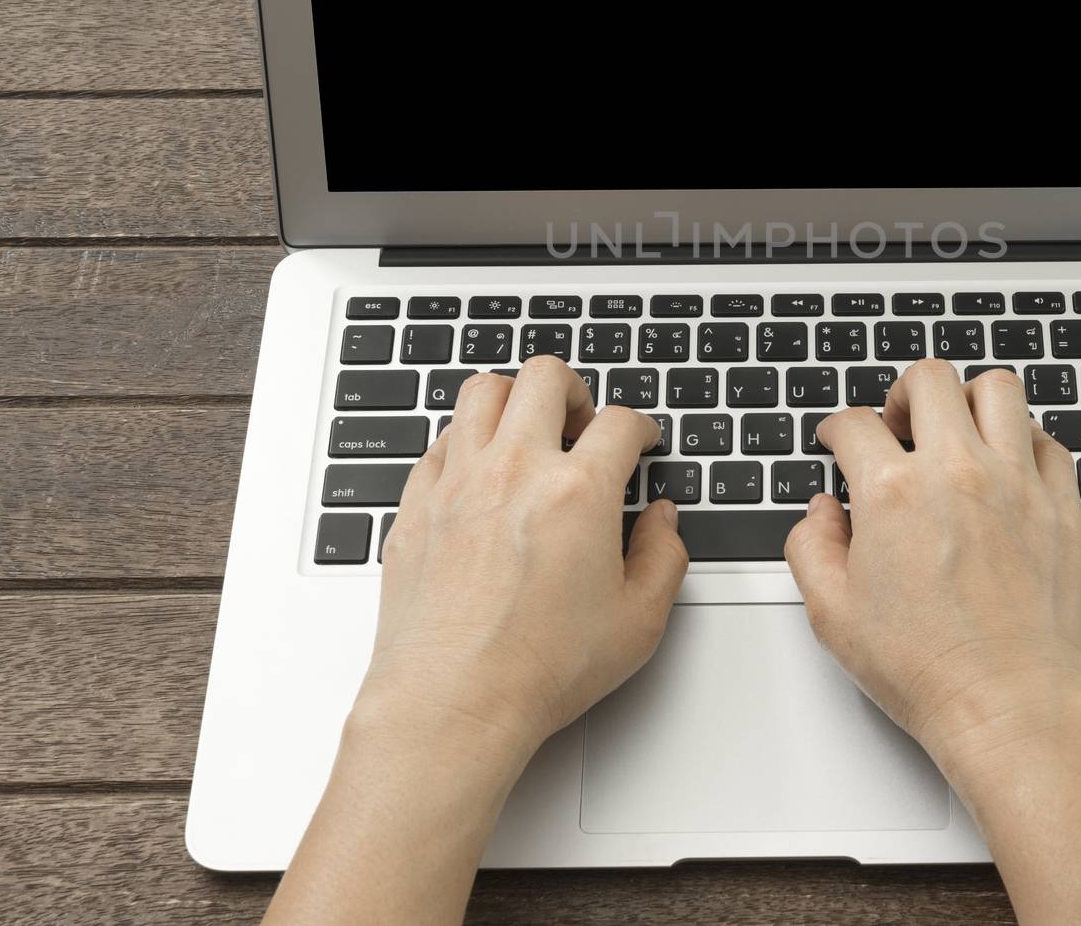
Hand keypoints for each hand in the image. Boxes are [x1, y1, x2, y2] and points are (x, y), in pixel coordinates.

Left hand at [352, 359, 688, 787]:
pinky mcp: (416, 503)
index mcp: (578, 492)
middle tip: (582, 424)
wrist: (451, 704)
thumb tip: (661, 520)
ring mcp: (458, 481)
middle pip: (545, 377)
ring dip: (515, 400)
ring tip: (528, 432)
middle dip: (575, 391)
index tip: (639, 441)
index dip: (640, 427)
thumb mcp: (637, 622)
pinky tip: (481, 472)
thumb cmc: (538, 671)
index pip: (619, 421)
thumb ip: (664, 557)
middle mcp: (515, 470)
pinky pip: (440, 440)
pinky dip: (466, 441)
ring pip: (483, 391)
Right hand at [784, 360, 1080, 781]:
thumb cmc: (927, 669)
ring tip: (957, 430)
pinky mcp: (1061, 507)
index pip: (855, 423)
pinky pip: (1050, 442)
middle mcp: (958, 472)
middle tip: (898, 425)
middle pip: (929, 378)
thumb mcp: (832, 614)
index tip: (839, 439)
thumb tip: (822, 513)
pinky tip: (1008, 468)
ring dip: (969, 400)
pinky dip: (1025, 443)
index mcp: (894, 492)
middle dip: (902, 394)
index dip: (836, 428)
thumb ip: (810, 547)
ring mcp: (1017, 484)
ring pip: (999, 389)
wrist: (1009, 703)